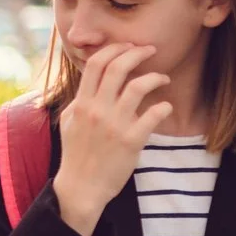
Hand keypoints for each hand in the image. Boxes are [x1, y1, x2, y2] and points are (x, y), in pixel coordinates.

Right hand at [51, 43, 173, 235]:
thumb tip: (91, 81)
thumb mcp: (70, 123)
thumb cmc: (76, 155)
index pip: (97, 64)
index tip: (128, 47)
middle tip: (150, 51)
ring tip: (163, 79)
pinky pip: (154, 114)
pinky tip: (166, 107)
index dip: (115, 49)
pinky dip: (164, 106)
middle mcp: (97, 110)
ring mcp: (114, 125)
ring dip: (155, 77)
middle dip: (137, 53)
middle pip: (118, 67)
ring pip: (139, 86)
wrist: (81, 188)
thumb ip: (80, 100)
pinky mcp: (131, 141)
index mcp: (82, 103)